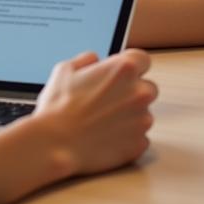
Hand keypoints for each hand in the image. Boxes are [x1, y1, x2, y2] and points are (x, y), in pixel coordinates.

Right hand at [32, 49, 155, 177]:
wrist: (55, 143)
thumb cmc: (58, 107)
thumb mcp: (65, 69)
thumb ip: (86, 59)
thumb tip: (94, 60)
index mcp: (124, 69)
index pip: (143, 60)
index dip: (130, 67)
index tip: (121, 75)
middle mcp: (139, 92)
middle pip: (148, 87)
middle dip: (132, 92)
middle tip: (108, 101)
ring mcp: (142, 120)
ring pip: (144, 114)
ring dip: (129, 116)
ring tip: (102, 121)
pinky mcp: (139, 143)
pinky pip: (139, 137)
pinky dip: (127, 137)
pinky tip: (105, 136)